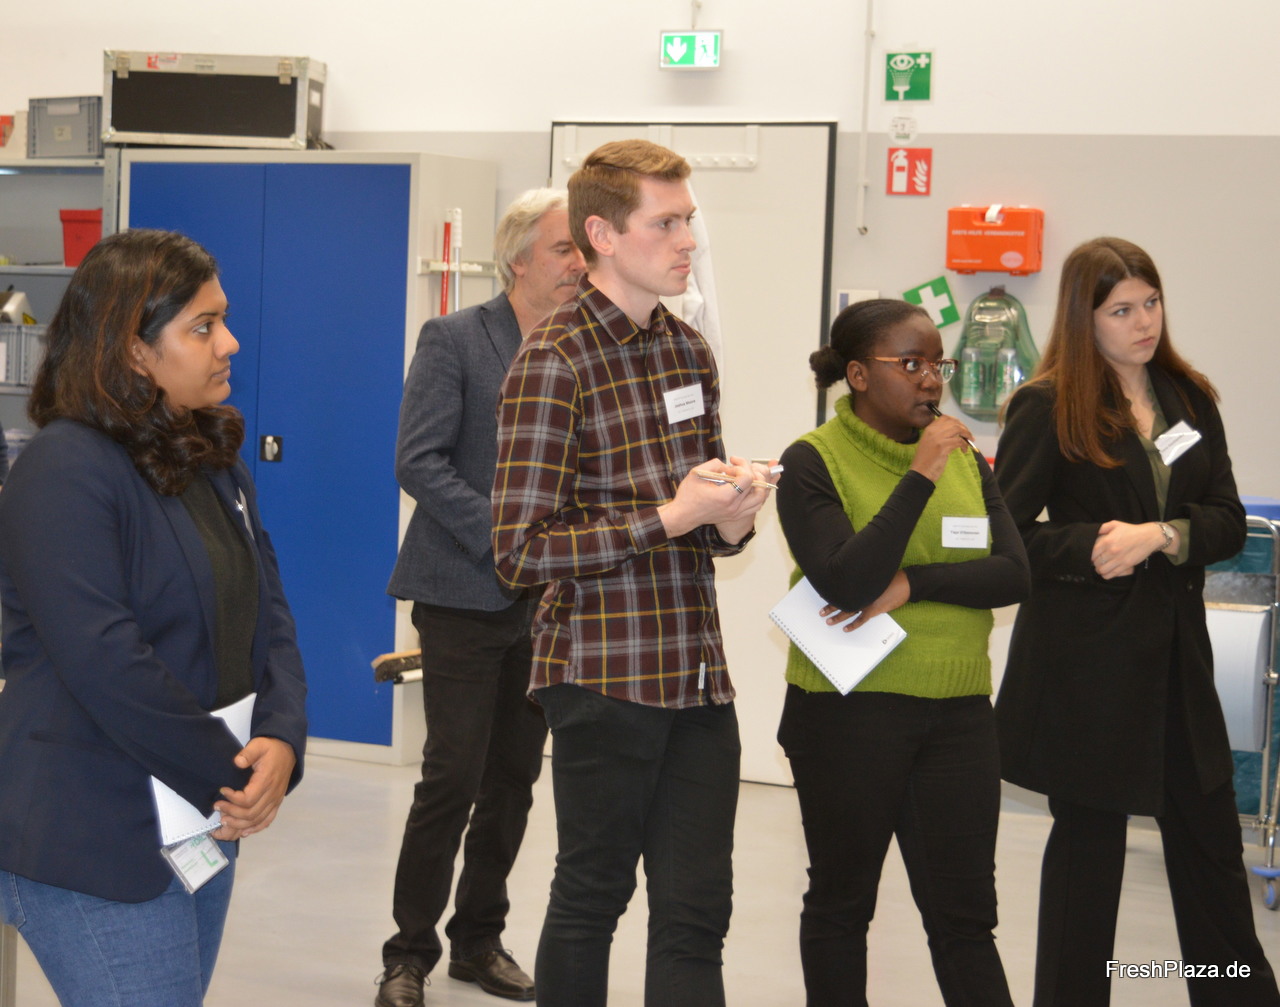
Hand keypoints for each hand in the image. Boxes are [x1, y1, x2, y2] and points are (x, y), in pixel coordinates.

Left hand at [212, 736, 296, 838]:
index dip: (232, 799)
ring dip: (239, 824)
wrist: (287, 751)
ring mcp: (275, 800)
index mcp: (267, 780)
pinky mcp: (276, 803)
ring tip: (224, 820)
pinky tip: (244, 831)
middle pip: (251, 813)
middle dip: (231, 813)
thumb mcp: (259, 745)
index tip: (222, 790)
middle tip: (217, 807)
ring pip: (257, 820)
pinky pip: (267, 820)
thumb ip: (248, 753)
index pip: (248, 799)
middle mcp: (272, 794)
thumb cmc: (271, 748)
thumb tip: (238, 762)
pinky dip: (255, 828)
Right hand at [658, 456, 774, 540]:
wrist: (683, 516)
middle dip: (749, 472)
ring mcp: (736, 513)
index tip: (731, 466)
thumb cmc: (688, 496)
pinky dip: (756, 495)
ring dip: (757, 485)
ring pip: (760, 498)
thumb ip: (716, 464)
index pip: (748, 478)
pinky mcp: (736, 516)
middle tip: (738, 469)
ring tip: (746, 477)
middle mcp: (733, 507)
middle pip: (756, 486)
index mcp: (725, 496)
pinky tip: (747, 488)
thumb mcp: (697, 472)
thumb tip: (729, 466)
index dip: (742, 467)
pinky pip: (756, 506)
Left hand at [818, 570, 909, 631]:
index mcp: (859, 584)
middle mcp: (861, 593)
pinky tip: (846, 629)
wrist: (905, 583)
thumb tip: (854, 584)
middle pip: (842, 601)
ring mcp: (867, 601)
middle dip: (830, 607)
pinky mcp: (874, 609)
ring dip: (838, 617)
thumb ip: (862, 581)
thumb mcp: (873, 576)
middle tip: (821, 613)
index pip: (841, 590)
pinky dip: (853, 625)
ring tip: (828, 621)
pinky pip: (861, 620)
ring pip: (848, 611)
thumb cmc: (890, 577)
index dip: (831, 594)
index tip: (821, 596)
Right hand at [910, 414, 974, 482]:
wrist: (920, 472)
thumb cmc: (926, 460)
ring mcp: (937, 438)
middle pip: (953, 422)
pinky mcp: (943, 446)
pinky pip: (959, 441)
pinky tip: (964, 451)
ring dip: (967, 435)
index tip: (962, 428)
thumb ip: (939, 435)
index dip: (956, 421)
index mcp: (929, 429)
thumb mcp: (931, 443)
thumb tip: (956, 431)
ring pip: (958, 429)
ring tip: (969, 442)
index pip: (945, 418)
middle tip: (968, 436)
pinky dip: (964, 445)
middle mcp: (933, 431)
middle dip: (964, 428)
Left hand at [1091, 520, 1164, 578]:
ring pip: (1101, 570)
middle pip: (1095, 563)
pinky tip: (1107, 571)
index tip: (1091, 555)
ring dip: (1099, 569)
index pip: (1091, 553)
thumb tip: (1092, 532)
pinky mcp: (1126, 566)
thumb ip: (1102, 528)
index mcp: (1107, 541)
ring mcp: (1119, 560)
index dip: (1089, 556)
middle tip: (1096, 561)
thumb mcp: (1115, 524)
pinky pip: (1111, 574)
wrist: (1149, 536)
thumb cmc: (1131, 530)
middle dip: (1094, 563)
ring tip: (1101, 567)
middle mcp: (1112, 551)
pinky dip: (1106, 575)